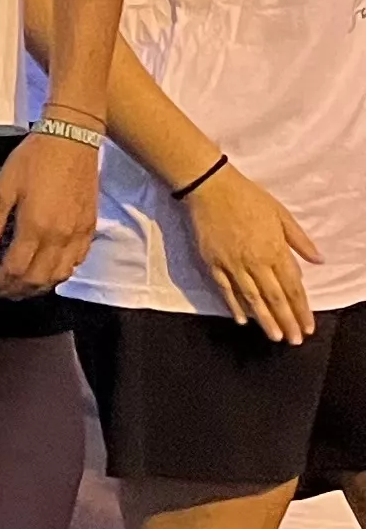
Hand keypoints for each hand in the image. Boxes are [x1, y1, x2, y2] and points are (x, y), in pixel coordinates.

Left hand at [0, 131, 101, 299]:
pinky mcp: (89, 230)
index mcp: (35, 227)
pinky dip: (56, 275)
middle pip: (36, 281)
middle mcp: (60, 238)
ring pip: (57, 278)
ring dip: (34, 289)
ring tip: (14, 287)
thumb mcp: (1, 188)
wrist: (72, 141)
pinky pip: (74, 264)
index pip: (14, 270)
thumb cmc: (32, 160)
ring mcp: (78, 236)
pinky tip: (42, 272)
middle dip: (11, 291)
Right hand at [183, 164, 322, 344]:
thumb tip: (318, 261)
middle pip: (274, 298)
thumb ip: (299, 240)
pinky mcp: (213, 263)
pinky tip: (242, 320)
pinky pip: (225, 289)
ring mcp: (232, 264)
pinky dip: (234, 306)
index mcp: (275, 250)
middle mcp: (255, 262)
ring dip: (265, 320)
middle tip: (293, 340)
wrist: (210, 188)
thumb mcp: (281, 214)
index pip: (292, 286)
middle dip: (286, 321)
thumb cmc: (248, 198)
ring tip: (274, 337)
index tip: (307, 326)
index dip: (301, 309)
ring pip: (252, 298)